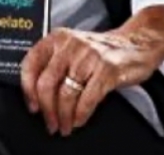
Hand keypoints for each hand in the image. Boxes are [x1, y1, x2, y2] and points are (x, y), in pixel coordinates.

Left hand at [20, 6, 163, 135]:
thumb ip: (53, 64)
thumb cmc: (102, 49)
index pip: (30, 64)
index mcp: (57, 38)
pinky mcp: (107, 69)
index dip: (28, 91)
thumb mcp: (72, 48)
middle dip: (47, 110)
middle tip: (50, 123)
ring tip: (65, 126)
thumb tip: (36, 96)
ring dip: (64, 117)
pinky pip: (88, 99)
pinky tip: (79, 120)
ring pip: (66, 94)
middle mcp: (71, 44)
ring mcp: (89, 56)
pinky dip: (81, 115)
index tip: (32, 106)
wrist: (136, 43)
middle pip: (46, 84)